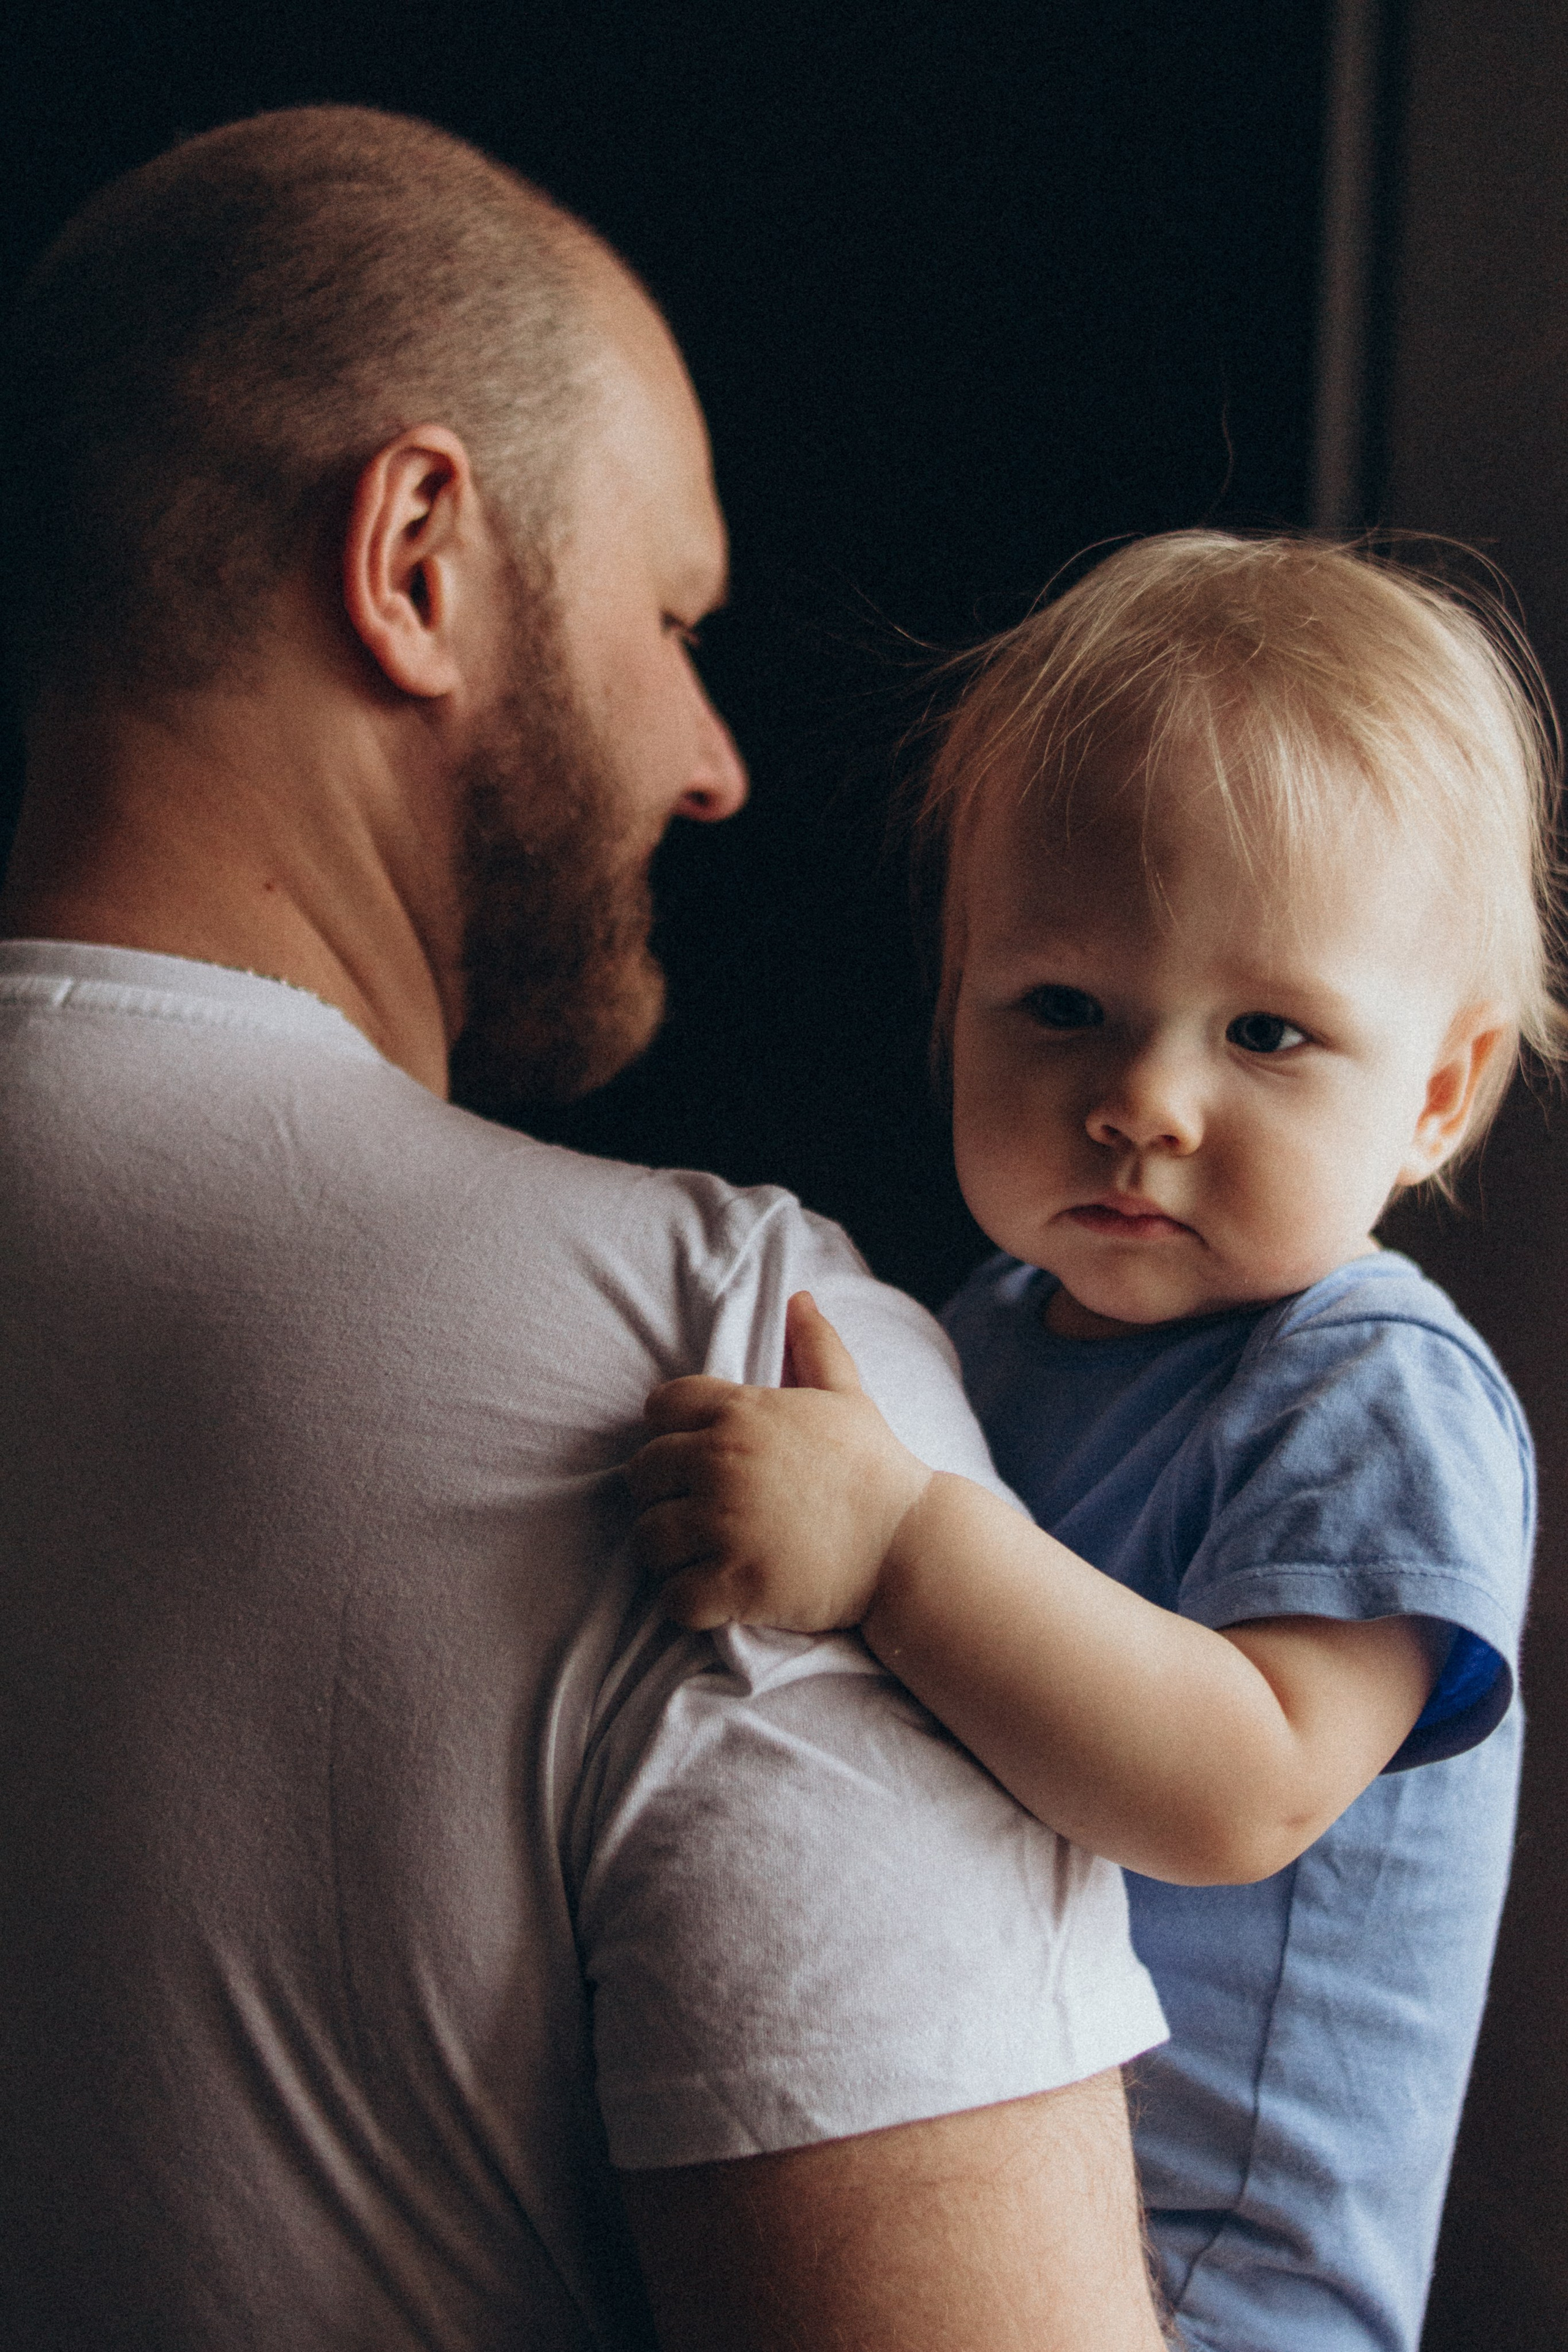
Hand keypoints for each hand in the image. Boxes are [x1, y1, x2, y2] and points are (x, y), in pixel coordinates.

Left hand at [626, 1292, 934, 1631]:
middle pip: (642, 1474)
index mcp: (741, 1413)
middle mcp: (722, 1463)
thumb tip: (800, 1298)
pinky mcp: (735, 1583)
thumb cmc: (876, 1468)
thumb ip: (816, 1345)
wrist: (909, 1543)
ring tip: (703, 1555)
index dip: (670, 1432)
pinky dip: (687, 1602)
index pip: (660, 1407)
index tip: (695, 1456)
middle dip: (662, 1495)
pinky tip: (715, 1596)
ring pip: (648, 1538)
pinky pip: (674, 1598)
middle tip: (696, 1513)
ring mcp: (725, 1525)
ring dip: (670, 1551)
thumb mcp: (847, 1396)